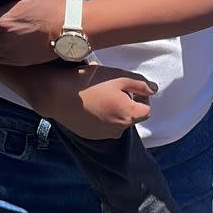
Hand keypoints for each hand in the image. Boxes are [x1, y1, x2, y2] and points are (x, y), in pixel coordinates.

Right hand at [22, 63, 154, 139]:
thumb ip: (140, 84)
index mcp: (129, 116)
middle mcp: (119, 130)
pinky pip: (102, 126)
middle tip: (110, 88)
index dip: (139, 96)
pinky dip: (99, 117)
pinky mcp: (90, 136)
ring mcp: (103, 135)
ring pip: (116, 121)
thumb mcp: (118, 76)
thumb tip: (154, 90)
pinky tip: (88, 104)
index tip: (126, 86)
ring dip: (112, 111)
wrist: (58, 95)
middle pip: (130, 116)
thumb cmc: (90, 83)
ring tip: (97, 95)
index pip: (146, 109)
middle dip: (125, 103)